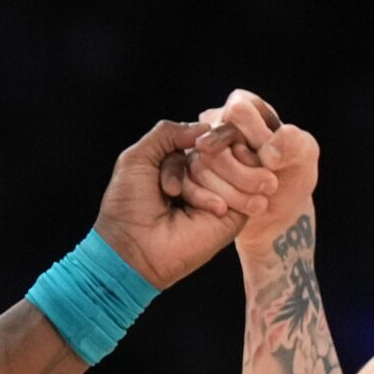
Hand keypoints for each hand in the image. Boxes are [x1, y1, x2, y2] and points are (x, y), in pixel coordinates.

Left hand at [93, 118, 258, 288]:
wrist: (132, 246)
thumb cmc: (128, 205)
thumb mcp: (137, 157)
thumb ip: (167, 132)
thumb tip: (205, 126)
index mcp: (186, 162)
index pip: (214, 133)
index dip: (210, 136)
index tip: (197, 146)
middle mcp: (207, 177)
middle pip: (228, 146)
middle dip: (201, 161)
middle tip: (171, 190)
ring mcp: (223, 195)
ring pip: (237, 163)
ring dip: (205, 180)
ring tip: (181, 202)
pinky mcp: (235, 216)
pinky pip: (245, 188)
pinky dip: (219, 193)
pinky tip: (208, 210)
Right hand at [188, 88, 319, 252]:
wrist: (278, 212)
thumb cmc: (293, 176)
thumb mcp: (304, 156)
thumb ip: (294, 144)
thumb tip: (268, 152)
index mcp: (244, 106)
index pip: (237, 111)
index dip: (253, 138)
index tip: (271, 162)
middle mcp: (216, 123)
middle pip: (214, 141)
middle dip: (243, 172)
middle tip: (270, 187)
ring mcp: (199, 150)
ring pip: (199, 166)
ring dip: (231, 191)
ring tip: (260, 205)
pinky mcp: (189, 176)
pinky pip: (187, 185)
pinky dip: (209, 201)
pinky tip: (228, 210)